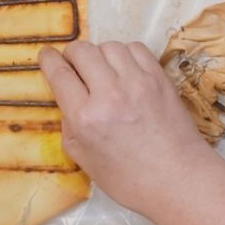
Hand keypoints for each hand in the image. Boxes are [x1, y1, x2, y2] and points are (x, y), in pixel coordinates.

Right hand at [39, 41, 219, 214]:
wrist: (177, 177)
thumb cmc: (128, 178)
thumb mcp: (84, 159)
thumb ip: (69, 123)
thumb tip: (68, 96)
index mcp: (85, 118)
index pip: (59, 73)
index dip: (48, 59)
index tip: (47, 55)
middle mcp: (109, 94)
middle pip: (82, 51)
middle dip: (72, 54)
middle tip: (74, 65)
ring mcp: (137, 82)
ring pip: (109, 46)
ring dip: (100, 54)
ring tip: (102, 69)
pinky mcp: (159, 77)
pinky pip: (136, 48)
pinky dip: (125, 54)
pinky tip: (125, 69)